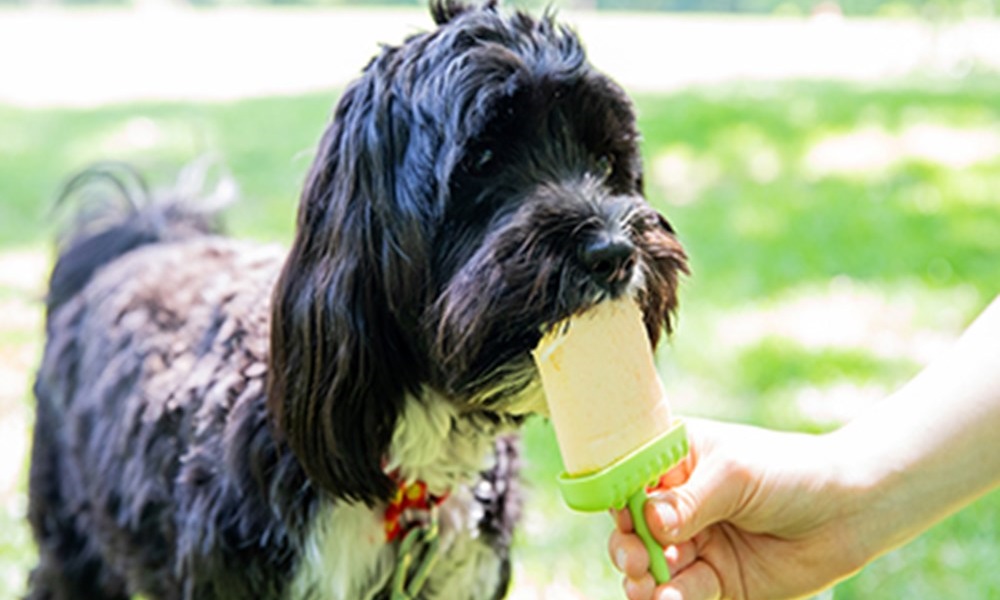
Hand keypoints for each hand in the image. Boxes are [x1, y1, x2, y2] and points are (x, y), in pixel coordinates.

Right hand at [609, 419, 867, 599]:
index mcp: (676, 460)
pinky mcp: (715, 580)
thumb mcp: (736, 475)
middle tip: (635, 558)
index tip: (619, 513)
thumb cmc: (791, 473)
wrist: (850, 513)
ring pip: (651, 564)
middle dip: (627, 544)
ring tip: (646, 585)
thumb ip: (689, 501)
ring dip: (641, 577)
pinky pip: (681, 593)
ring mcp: (695, 542)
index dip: (616, 495)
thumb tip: (648, 522)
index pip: (629, 475)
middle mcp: (678, 502)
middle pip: (632, 527)